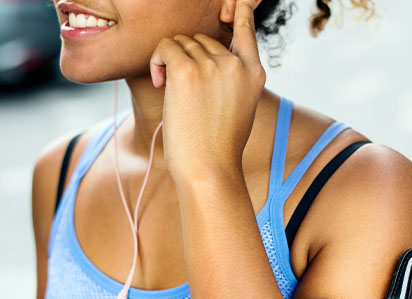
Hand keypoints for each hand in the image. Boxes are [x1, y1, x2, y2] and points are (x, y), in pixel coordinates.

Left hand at [149, 0, 265, 180]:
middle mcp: (236, 63)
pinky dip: (157, 61)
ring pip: (181, 42)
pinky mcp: (188, 70)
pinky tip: (160, 83)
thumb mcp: (236, 108)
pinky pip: (165, 47)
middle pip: (201, 39)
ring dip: (169, 62)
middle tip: (181, 89)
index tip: (236, 3)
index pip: (245, 29)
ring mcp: (213, 65)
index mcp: (253, 72)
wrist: (209, 169)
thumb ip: (228, 79)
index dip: (239, 13)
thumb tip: (200, 57)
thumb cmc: (217, 147)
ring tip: (170, 92)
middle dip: (186, 57)